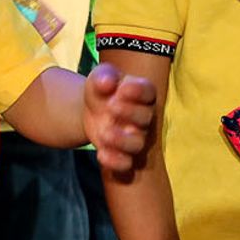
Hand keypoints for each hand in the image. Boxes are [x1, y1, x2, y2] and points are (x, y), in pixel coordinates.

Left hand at [81, 63, 156, 179]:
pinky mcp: (123, 154)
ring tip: (104, 133)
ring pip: (137, 144)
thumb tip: (107, 83)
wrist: (92, 110)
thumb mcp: (100, 77)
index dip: (138, 91)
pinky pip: (126, 163)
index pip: (148, 92)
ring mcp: (136, 137)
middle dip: (130, 113)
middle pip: (145, 118)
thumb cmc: (103, 89)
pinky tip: (101, 154)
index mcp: (142, 93)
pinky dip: (115, 161)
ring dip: (121, 140)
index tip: (122, 89)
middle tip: (111, 107)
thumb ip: (104, 76)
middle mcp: (144, 116)